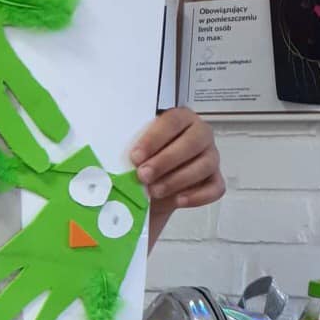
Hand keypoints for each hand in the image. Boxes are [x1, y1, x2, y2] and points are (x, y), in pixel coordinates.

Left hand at [131, 108, 223, 226]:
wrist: (148, 190)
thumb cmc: (140, 163)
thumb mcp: (130, 151)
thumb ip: (125, 146)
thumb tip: (103, 146)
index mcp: (180, 119)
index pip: (172, 121)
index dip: (154, 138)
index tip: (135, 156)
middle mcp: (200, 135)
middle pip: (192, 142)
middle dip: (165, 160)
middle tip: (143, 175)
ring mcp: (210, 157)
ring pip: (205, 165)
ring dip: (178, 179)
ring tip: (154, 191)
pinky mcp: (214, 180)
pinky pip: (215, 187)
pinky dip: (198, 196)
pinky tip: (178, 200)